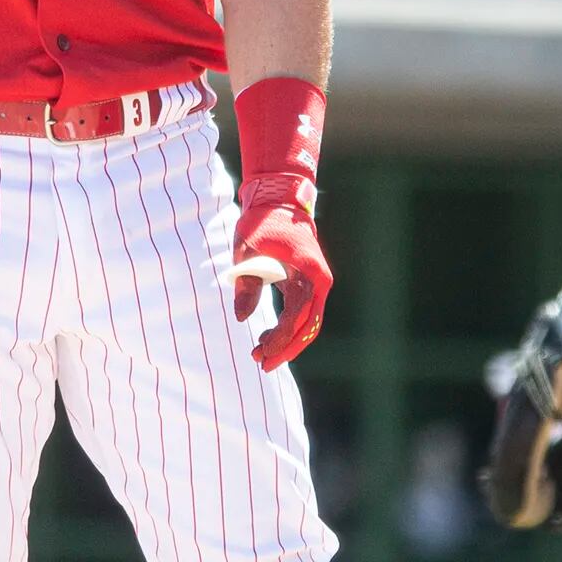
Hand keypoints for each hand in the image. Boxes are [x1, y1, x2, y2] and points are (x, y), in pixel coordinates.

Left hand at [228, 174, 332, 370]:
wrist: (278, 198)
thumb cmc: (262, 222)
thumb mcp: (248, 251)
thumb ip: (247, 284)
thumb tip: (242, 319)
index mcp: (310, 274)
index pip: (298, 317)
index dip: (280, 340)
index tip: (261, 354)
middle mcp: (319, 281)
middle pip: (308, 326)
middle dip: (286, 348)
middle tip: (261, 363)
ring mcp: (315, 282)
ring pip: (307, 322)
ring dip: (286, 340)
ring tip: (259, 351)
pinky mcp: (307, 282)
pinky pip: (302, 312)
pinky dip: (287, 326)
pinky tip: (267, 335)